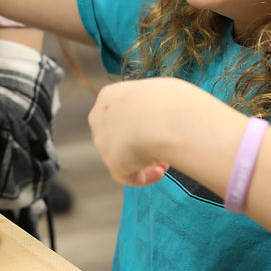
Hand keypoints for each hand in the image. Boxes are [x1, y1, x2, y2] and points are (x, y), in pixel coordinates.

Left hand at [86, 77, 225, 186]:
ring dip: (143, 160)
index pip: (121, 113)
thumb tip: (165, 117)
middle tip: (163, 147)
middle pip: (119, 135)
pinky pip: (127, 175)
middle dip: (140, 143)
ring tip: (166, 162)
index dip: (142, 124)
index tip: (162, 129)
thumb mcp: (161, 94)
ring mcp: (102, 140)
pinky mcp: (112, 161)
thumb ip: (156, 106)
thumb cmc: (170, 100)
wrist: (164, 115)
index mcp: (110, 96)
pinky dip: (143, 177)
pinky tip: (160, 172)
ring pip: (122, 156)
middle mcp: (100, 117)